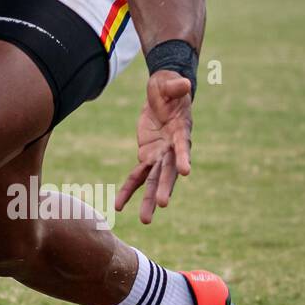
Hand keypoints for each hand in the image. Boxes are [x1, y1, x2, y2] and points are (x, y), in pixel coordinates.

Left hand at [115, 71, 192, 224]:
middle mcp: (172, 149)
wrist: (163, 94)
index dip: (183, 158)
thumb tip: (185, 84)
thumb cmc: (170, 88)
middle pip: (168, 171)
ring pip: (153, 180)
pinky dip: (129, 190)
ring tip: (145, 221)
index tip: (185, 171)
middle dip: (164, 187)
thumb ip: (176, 86)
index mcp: (181, 132)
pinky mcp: (147, 156)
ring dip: (148, 200)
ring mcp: (160, 155)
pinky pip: (137, 176)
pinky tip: (119, 206)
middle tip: (162, 204)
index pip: (182, 147)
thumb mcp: (171, 84)